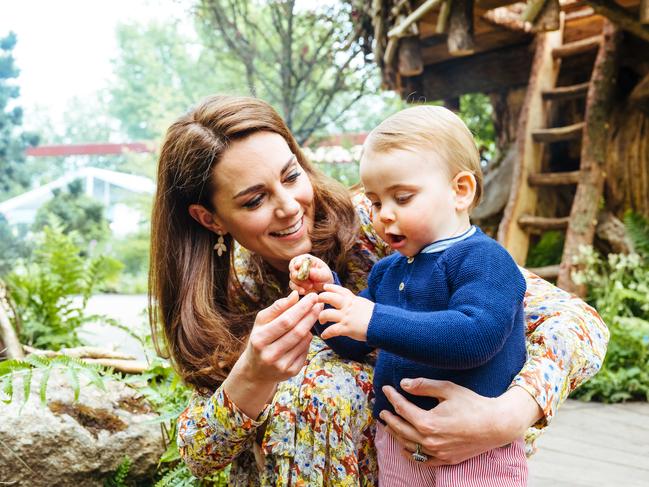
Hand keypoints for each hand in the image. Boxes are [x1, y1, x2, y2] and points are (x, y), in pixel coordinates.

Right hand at [224, 291, 322, 417]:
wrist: (256, 370)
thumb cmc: (260, 338)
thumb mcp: (262, 322)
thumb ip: (278, 307)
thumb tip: (295, 295)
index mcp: (260, 339)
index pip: (286, 321)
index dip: (301, 308)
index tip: (312, 296)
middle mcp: (269, 355)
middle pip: (297, 332)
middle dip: (310, 315)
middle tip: (319, 303)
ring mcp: (281, 366)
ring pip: (304, 341)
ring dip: (310, 326)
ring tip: (312, 316)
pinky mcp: (290, 372)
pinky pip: (306, 351)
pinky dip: (308, 340)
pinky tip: (306, 334)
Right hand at [288, 254, 332, 293]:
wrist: (324, 285)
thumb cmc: (325, 276)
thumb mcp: (325, 274)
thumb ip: (319, 273)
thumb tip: (310, 272)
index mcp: (306, 260)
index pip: (298, 259)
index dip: (297, 262)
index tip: (298, 266)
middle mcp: (299, 266)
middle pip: (293, 269)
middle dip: (298, 276)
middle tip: (307, 281)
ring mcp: (296, 275)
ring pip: (292, 278)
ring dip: (300, 283)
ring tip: (310, 286)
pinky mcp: (295, 283)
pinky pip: (292, 285)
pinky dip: (297, 289)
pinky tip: (303, 291)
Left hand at [317, 283, 373, 341]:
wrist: (382, 324)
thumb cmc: (375, 315)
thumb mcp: (363, 303)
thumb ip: (354, 302)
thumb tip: (349, 301)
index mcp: (352, 299)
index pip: (339, 289)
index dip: (330, 287)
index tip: (324, 287)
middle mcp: (347, 306)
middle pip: (328, 297)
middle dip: (321, 298)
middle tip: (317, 302)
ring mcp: (346, 317)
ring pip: (326, 314)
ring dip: (321, 317)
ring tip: (321, 321)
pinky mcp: (346, 328)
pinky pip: (331, 330)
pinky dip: (326, 333)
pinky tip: (324, 336)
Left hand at [379, 379, 541, 465]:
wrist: (497, 425)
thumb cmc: (473, 404)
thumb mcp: (448, 389)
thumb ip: (424, 386)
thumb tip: (404, 384)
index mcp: (428, 422)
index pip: (402, 409)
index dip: (392, 397)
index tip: (386, 389)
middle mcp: (430, 440)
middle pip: (401, 429)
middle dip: (389, 419)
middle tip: (382, 411)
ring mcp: (438, 453)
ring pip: (409, 446)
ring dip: (396, 435)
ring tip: (389, 426)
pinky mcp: (446, 459)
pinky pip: (422, 460)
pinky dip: (411, 454)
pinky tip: (405, 448)